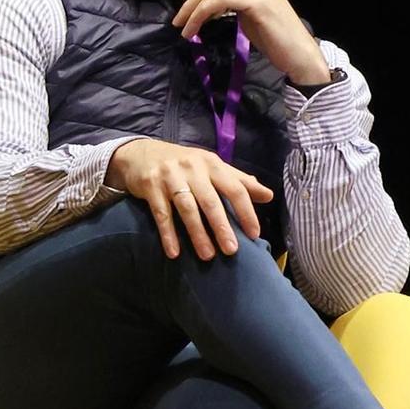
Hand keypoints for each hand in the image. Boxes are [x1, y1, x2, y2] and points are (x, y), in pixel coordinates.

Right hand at [106, 137, 275, 261]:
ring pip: (187, 208)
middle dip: (222, 227)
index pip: (235, 188)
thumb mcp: (213, 167)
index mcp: (212, 164)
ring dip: (197, 234)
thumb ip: (239, 181)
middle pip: (211, 201)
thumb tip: (268, 195)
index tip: (254, 234)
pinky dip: (168, 234)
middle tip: (231, 250)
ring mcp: (170, 177)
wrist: (141, 153)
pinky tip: (174, 252)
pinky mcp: (150, 186)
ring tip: (207, 255)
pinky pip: (161, 214)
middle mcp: (193, 168)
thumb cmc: (185, 164)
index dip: (246, 212)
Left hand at [167, 0, 330, 85]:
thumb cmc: (276, 40)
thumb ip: (233, 2)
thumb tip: (208, 4)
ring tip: (184, 30)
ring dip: (193, 11)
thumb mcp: (250, 14)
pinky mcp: (256, 0)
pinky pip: (219, 2)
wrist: (299, 55)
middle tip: (177, 20)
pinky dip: (202, 15)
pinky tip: (196, 29)